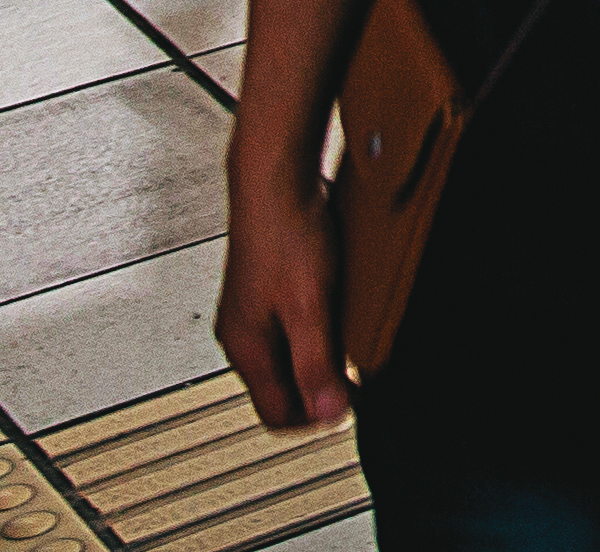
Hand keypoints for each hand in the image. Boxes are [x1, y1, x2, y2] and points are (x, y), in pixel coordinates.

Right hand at [216, 161, 350, 431]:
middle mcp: (242, 335)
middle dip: (318, 392)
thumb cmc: (286, 235)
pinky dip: (315, 335)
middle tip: (357, 379)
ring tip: (350, 348)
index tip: (352, 405)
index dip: (315, 419)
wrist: (276, 179)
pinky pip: (290, 330)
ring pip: (285, 359)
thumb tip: (329, 413)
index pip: (275, 414)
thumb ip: (316, 362)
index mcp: (246, 348)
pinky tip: (338, 315)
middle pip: (280, 390)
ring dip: (318, 363)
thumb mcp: (310, 307)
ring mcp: (252, 312)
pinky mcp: (266, 289)